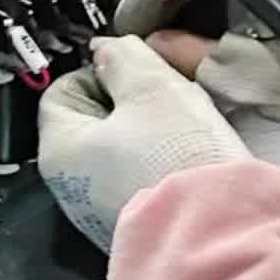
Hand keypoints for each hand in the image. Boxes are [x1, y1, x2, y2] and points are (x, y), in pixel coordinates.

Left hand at [38, 33, 248, 254]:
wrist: (220, 231)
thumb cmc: (178, 164)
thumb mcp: (151, 86)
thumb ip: (122, 57)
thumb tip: (108, 48)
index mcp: (59, 148)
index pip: (63, 89)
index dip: (100, 71)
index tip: (133, 69)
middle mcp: (72, 186)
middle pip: (95, 120)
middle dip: (131, 103)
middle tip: (165, 98)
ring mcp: (103, 209)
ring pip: (124, 149)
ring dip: (153, 133)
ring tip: (184, 132)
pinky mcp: (138, 222)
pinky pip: (145, 177)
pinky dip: (164, 164)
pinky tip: (189, 161)